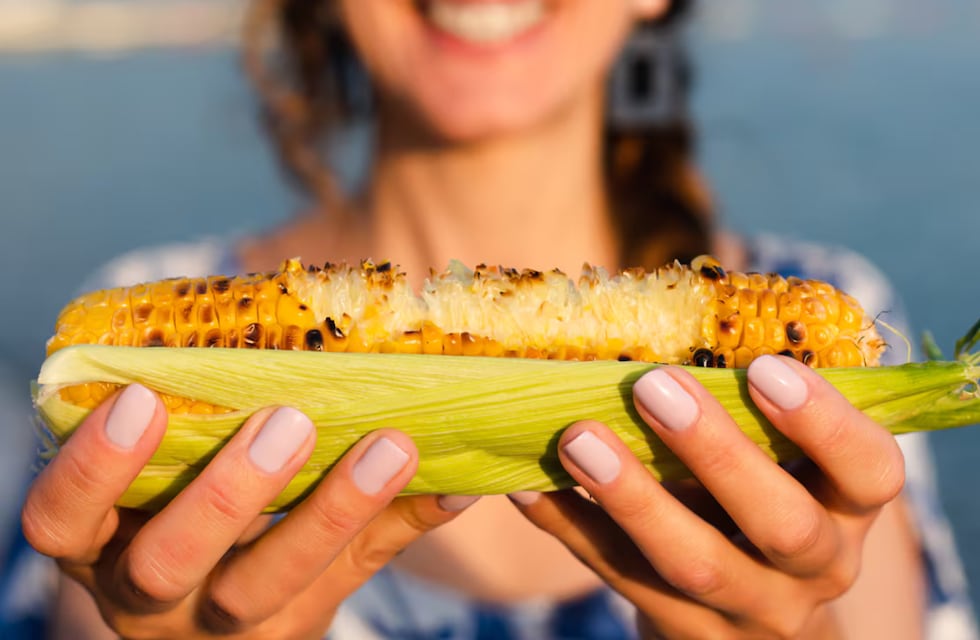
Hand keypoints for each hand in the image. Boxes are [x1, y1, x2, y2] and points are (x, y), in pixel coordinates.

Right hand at [23, 385, 475, 638]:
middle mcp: (150, 595)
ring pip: (267, 585)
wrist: (211, 621)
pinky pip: (356, 577)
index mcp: (102, 542)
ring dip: (334, 510)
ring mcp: (223, 622)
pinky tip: (455, 486)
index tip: (139, 400)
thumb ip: (184, 419)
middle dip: (229, 493)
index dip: (92, 466)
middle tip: (288, 422)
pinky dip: (407, 523)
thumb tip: (254, 310)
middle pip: (171, 562)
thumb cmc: (176, 512)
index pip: (61, 517)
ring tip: (392, 446)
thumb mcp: (154, 482)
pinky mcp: (299, 623)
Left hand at [510, 355, 905, 638]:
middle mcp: (817, 567)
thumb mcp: (784, 462)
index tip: (766, 368)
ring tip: (578, 437)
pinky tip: (528, 484)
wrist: (754, 617)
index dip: (825, 422)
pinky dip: (571, 526)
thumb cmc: (764, 499)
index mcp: (848, 507)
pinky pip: (621, 579)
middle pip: (782, 524)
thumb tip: (664, 319)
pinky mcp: (685, 633)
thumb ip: (751, 412)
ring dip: (633, 498)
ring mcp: (750, 612)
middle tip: (652, 385)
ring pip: (695, 565)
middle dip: (716, 453)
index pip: (870, 471)